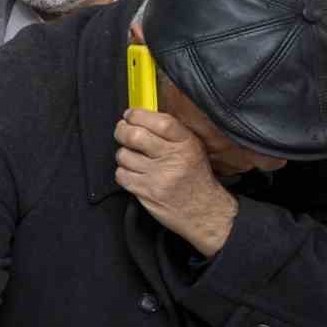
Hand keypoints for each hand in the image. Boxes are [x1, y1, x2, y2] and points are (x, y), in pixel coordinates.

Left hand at [114, 109, 238, 257]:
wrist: (205, 211)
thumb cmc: (195, 177)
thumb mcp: (193, 149)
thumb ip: (170, 133)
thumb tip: (139, 116)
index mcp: (186, 144)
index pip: (159, 122)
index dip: (138, 115)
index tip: (130, 114)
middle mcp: (173, 159)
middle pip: (134, 136)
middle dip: (122, 131)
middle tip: (123, 131)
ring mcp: (158, 177)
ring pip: (123, 155)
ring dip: (124, 155)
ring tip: (133, 157)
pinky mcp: (147, 192)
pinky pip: (121, 175)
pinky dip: (123, 172)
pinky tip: (133, 173)